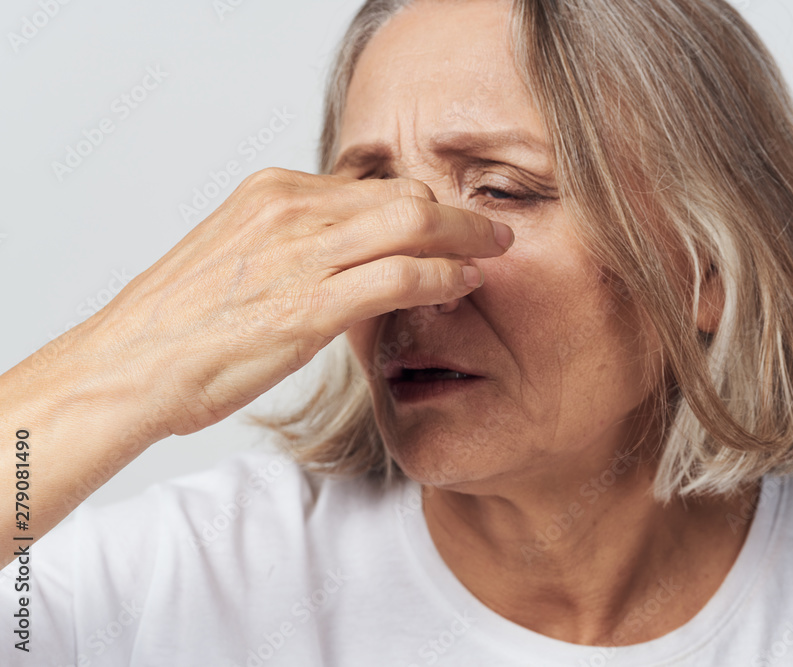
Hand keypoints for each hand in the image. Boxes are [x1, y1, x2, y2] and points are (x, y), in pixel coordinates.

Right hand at [71, 167, 512, 438]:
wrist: (127, 368)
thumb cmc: (178, 326)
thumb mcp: (237, 259)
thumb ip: (294, 246)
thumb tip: (343, 251)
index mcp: (273, 193)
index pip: (372, 185)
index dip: (419, 206)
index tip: (446, 224)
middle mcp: (291, 210)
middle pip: (404, 194)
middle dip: (457, 213)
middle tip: (491, 231)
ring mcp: (302, 254)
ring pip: (414, 224)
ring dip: (466, 237)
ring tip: (496, 252)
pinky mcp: (310, 305)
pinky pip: (400, 276)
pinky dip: (443, 277)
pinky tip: (464, 285)